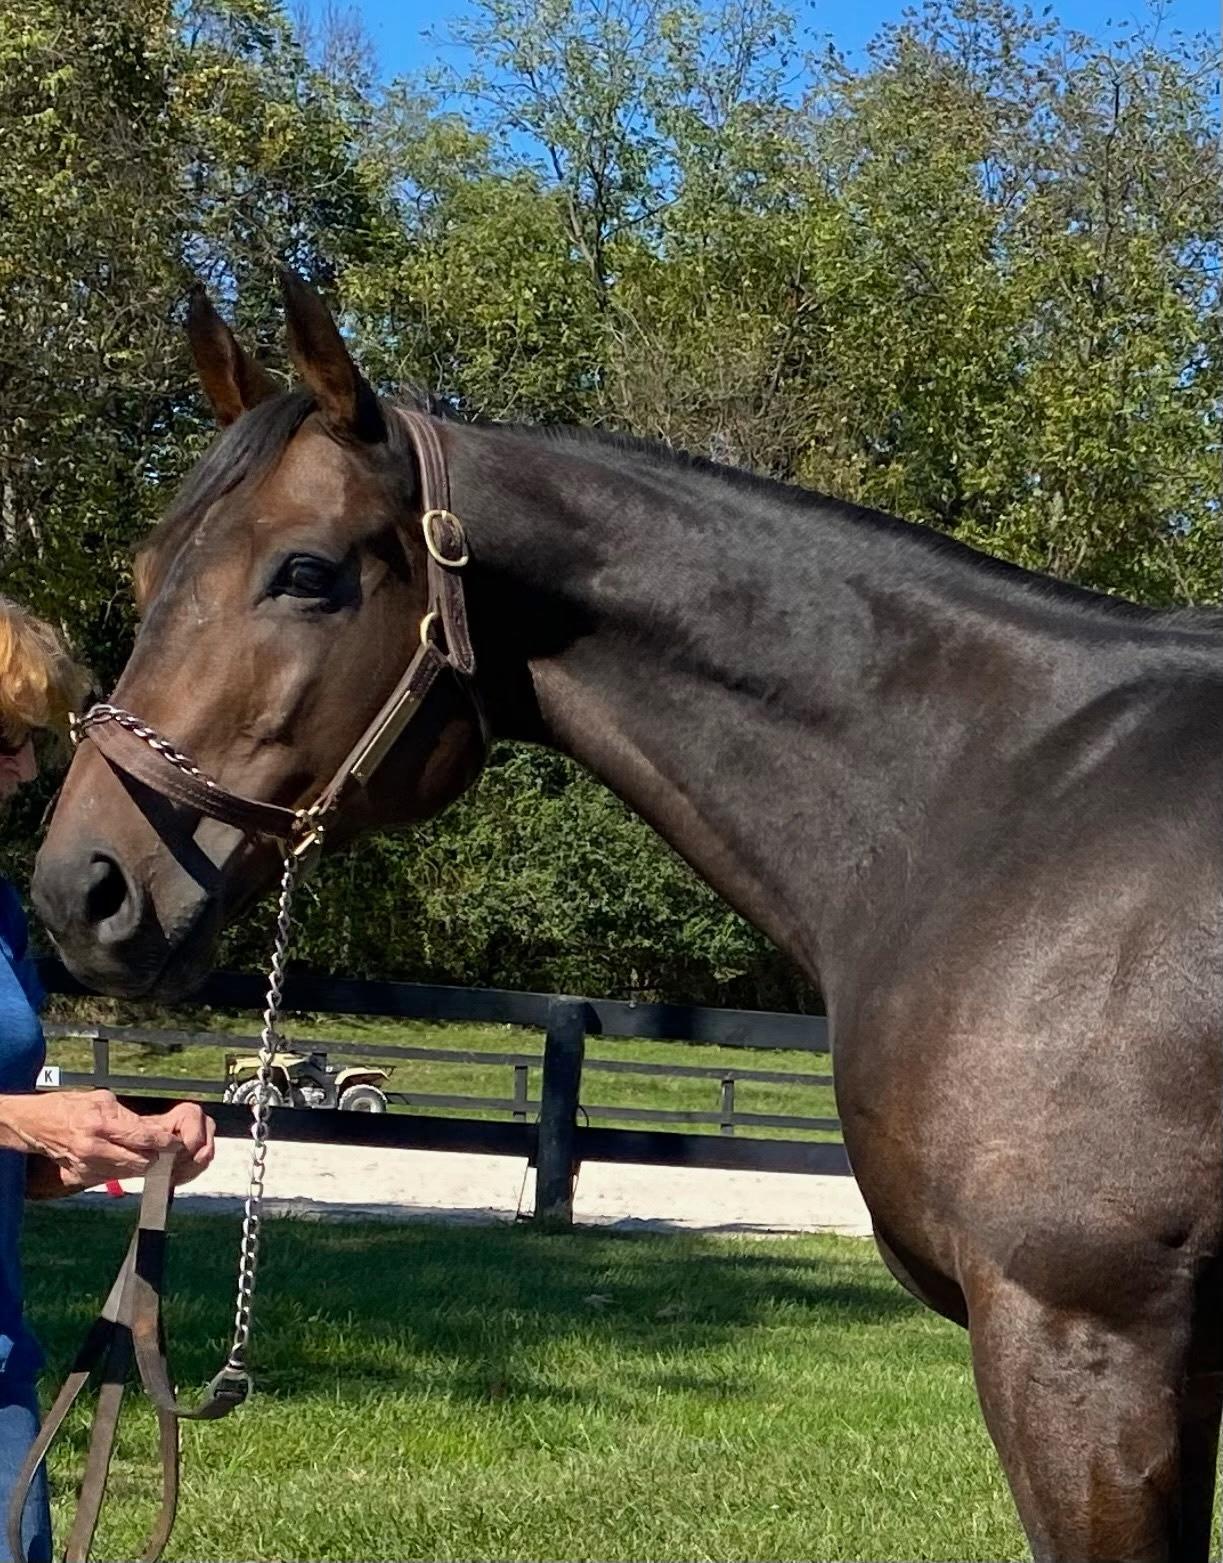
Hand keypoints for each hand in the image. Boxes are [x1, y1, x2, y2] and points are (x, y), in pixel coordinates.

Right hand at [0, 1090, 214, 1193]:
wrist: (37, 1124)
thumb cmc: (71, 1107)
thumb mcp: (102, 1100)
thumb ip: (129, 1117)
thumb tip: (154, 1129)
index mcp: (100, 1125)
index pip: (142, 1139)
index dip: (164, 1142)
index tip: (177, 1143)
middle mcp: (93, 1149)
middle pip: (139, 1162)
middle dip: (157, 1157)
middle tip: (168, 1150)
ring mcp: (86, 1167)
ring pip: (129, 1173)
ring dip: (143, 1165)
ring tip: (150, 1154)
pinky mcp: (82, 1178)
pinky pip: (113, 1177)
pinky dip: (124, 1170)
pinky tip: (126, 1159)